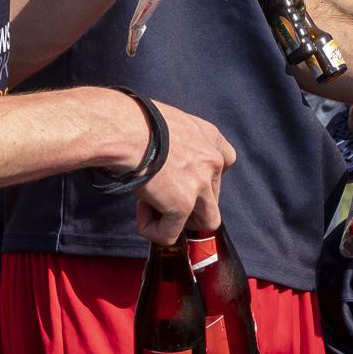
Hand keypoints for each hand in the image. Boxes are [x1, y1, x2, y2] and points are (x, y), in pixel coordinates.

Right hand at [133, 103, 235, 245]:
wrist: (126, 129)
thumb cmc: (136, 119)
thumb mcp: (169, 121)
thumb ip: (177, 141)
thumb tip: (162, 155)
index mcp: (209, 137)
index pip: (226, 161)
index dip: (205, 175)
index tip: (183, 175)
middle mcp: (212, 161)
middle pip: (213, 195)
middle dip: (187, 199)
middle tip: (157, 189)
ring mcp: (200, 185)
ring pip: (206, 221)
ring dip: (181, 221)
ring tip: (155, 208)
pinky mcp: (182, 205)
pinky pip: (170, 234)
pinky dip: (153, 229)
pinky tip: (139, 210)